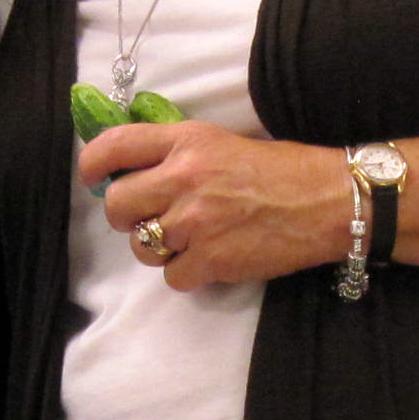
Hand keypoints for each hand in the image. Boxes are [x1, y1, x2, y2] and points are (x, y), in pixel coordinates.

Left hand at [81, 122, 347, 289]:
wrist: (327, 202)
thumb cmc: (280, 170)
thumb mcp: (222, 142)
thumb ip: (177, 153)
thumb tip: (132, 171)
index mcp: (186, 142)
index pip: (115, 145)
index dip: (91, 163)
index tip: (92, 177)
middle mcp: (184, 178)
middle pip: (116, 204)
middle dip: (125, 216)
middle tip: (149, 217)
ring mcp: (195, 222)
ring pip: (141, 246)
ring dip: (158, 248)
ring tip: (189, 240)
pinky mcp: (211, 260)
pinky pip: (172, 277)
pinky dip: (187, 274)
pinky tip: (211, 260)